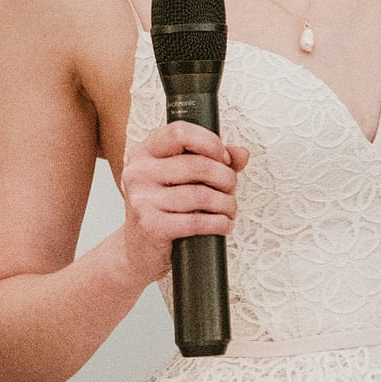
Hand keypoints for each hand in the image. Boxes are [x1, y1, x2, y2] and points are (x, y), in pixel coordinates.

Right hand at [117, 121, 248, 283]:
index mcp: (144, 152)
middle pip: (198, 165)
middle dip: (226, 178)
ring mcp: (141, 199)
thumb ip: (213, 161)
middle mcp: (138, 172)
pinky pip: (196, 222)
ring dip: (226, 203)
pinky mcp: (150, 226)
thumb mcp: (183, 179)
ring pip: (201, 194)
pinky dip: (219, 223)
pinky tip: (223, 225)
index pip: (180, 131)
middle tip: (231, 188)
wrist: (138, 250)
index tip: (222, 158)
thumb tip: (242, 154)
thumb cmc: (165, 209)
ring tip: (229, 209)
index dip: (210, 143)